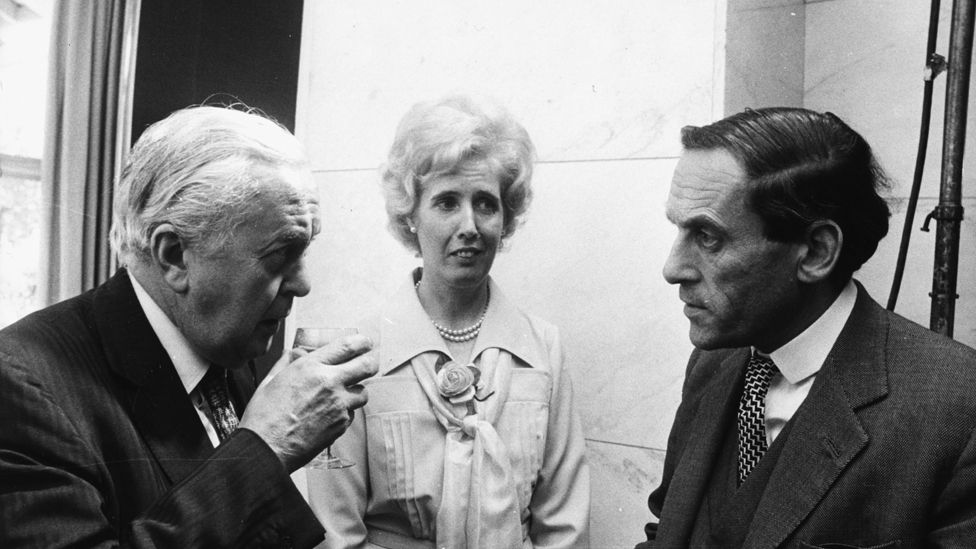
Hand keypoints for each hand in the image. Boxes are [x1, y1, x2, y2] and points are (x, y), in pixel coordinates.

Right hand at [239, 334, 376, 471]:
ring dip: (356, 391)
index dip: (362, 342)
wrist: (265, 449)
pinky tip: (329, 415)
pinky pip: (352, 413)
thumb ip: (286, 362)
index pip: (348, 346)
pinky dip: (345, 412)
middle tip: (366, 364)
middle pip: (367, 365)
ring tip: (342, 395)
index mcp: (310, 367)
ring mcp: (338, 405)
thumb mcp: (270, 380)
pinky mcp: (341, 425)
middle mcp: (329, 383)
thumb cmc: (263, 417)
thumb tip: (294, 353)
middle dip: (370, 362)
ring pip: (363, 392)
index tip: (364, 343)